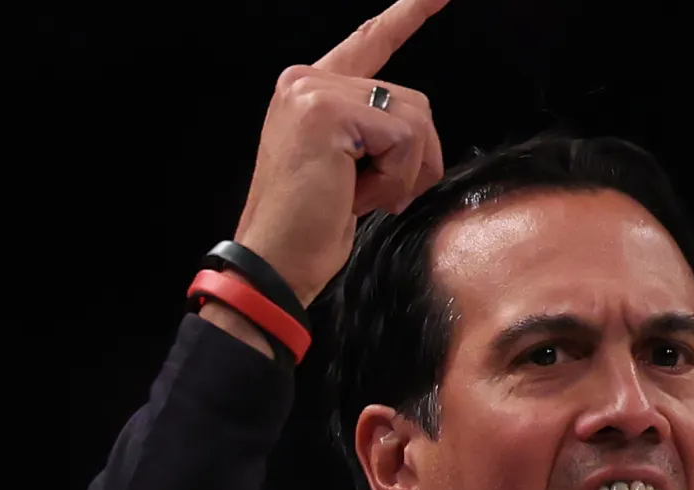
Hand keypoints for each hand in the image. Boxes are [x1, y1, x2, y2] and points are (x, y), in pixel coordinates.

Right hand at [231, 0, 449, 306]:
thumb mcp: (348, 167)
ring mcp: (313, 90)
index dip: (406, 16)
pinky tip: (358, 197)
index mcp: (308, 89)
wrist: (275, 260)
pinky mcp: (327, 111)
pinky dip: (395, 178)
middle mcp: (306, 79)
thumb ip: (372, 130)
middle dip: (413, 158)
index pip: (369, 43)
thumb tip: (418, 126)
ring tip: (361, 197)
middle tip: (373, 195)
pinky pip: (403, 139)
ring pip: (413, 120)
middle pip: (412, 101)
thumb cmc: (311, 225)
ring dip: (403, 172)